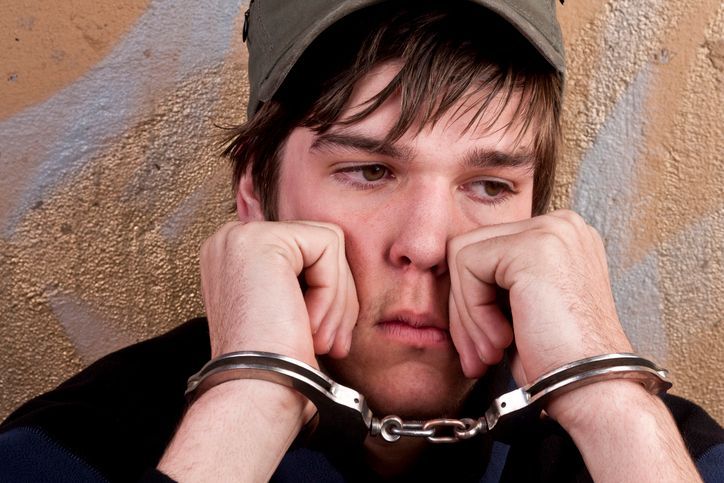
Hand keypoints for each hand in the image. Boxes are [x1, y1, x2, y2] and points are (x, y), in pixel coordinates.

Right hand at [200, 221, 358, 365]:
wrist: (255, 395)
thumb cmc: (276, 370)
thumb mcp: (289, 313)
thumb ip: (304, 280)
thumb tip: (341, 265)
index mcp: (234, 258)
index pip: (306, 252)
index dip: (326, 294)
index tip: (323, 340)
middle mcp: (230, 240)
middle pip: (319, 246)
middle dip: (337, 298)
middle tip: (328, 344)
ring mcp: (240, 236)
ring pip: (329, 245)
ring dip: (336, 300)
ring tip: (317, 339)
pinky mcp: (262, 240)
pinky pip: (328, 246)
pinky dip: (331, 291)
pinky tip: (308, 323)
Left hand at [447, 210, 631, 384]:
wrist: (592, 390)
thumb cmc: (558, 361)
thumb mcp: (520, 310)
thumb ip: (492, 283)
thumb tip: (443, 275)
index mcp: (560, 238)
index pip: (487, 250)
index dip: (472, 300)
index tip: (481, 346)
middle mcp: (561, 224)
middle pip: (471, 249)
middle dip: (464, 308)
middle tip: (477, 355)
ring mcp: (550, 230)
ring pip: (462, 256)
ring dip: (467, 313)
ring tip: (491, 352)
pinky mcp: (533, 245)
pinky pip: (467, 265)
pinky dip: (473, 310)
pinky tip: (502, 339)